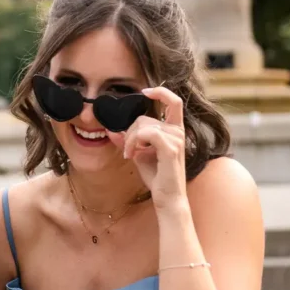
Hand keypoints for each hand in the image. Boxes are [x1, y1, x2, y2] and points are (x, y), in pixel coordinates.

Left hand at [109, 86, 186, 206]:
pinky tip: (131, 156)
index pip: (174, 102)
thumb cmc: (157, 176)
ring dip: (130, 140)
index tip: (144, 91)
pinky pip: (147, 134)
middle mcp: (178, 132)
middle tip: (127, 150)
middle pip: (144, 118)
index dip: (160, 91)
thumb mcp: (139, 154)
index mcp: (174, 130)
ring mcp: (176, 140)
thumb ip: (129, 140)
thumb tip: (111, 129)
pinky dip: (133, 143)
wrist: (167, 198)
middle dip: (129, 133)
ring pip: (142, 126)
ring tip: (130, 155)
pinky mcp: (170, 149)